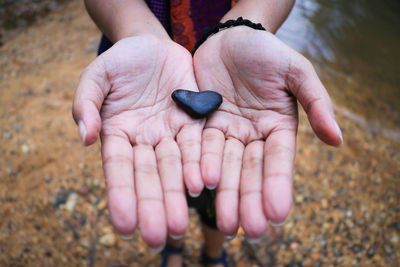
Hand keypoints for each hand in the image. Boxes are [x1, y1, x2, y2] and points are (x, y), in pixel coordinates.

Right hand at [72, 35, 204, 247]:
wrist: (152, 46)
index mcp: (118, 134)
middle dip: (153, 205)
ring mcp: (171, 133)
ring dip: (177, 194)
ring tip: (179, 224)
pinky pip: (198, 144)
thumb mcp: (96, 76)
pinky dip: (200, 163)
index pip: (118, 169)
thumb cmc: (119, 61)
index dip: (121, 195)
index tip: (124, 225)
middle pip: (149, 176)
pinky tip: (203, 184)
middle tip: (156, 237)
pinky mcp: (194, 121)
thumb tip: (85, 138)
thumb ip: (86, 103)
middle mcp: (145, 140)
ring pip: (175, 167)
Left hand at [193, 27, 341, 237]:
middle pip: (250, 171)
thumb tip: (337, 140)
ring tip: (222, 222)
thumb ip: (316, 102)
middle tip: (245, 230)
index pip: (278, 161)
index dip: (277, 186)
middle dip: (248, 199)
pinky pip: (199, 147)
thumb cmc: (267, 52)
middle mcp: (252, 136)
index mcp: (278, 127)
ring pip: (225, 166)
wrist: (230, 38)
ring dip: (224, 193)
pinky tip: (198, 187)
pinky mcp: (201, 125)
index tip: (277, 214)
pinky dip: (199, 167)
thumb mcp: (296, 71)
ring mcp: (227, 132)